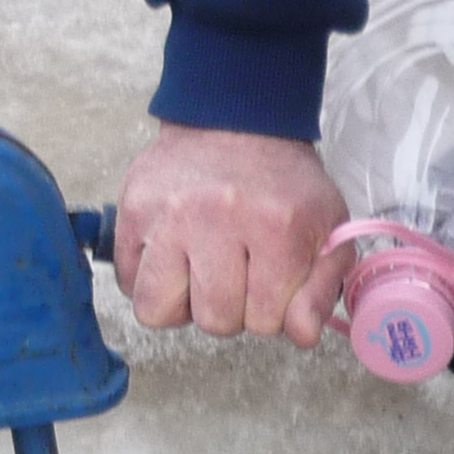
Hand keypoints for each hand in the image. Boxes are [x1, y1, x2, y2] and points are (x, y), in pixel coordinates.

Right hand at [114, 125, 353, 345]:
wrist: (234, 119)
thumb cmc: (281, 183)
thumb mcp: (325, 228)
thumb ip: (322, 288)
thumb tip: (301, 334)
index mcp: (277, 226)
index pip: (266, 321)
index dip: (269, 312)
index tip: (270, 280)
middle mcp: (218, 218)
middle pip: (214, 320)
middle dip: (228, 309)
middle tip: (235, 273)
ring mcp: (169, 215)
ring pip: (158, 309)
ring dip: (181, 304)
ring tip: (198, 275)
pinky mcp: (133, 210)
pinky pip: (129, 283)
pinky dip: (149, 284)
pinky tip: (172, 262)